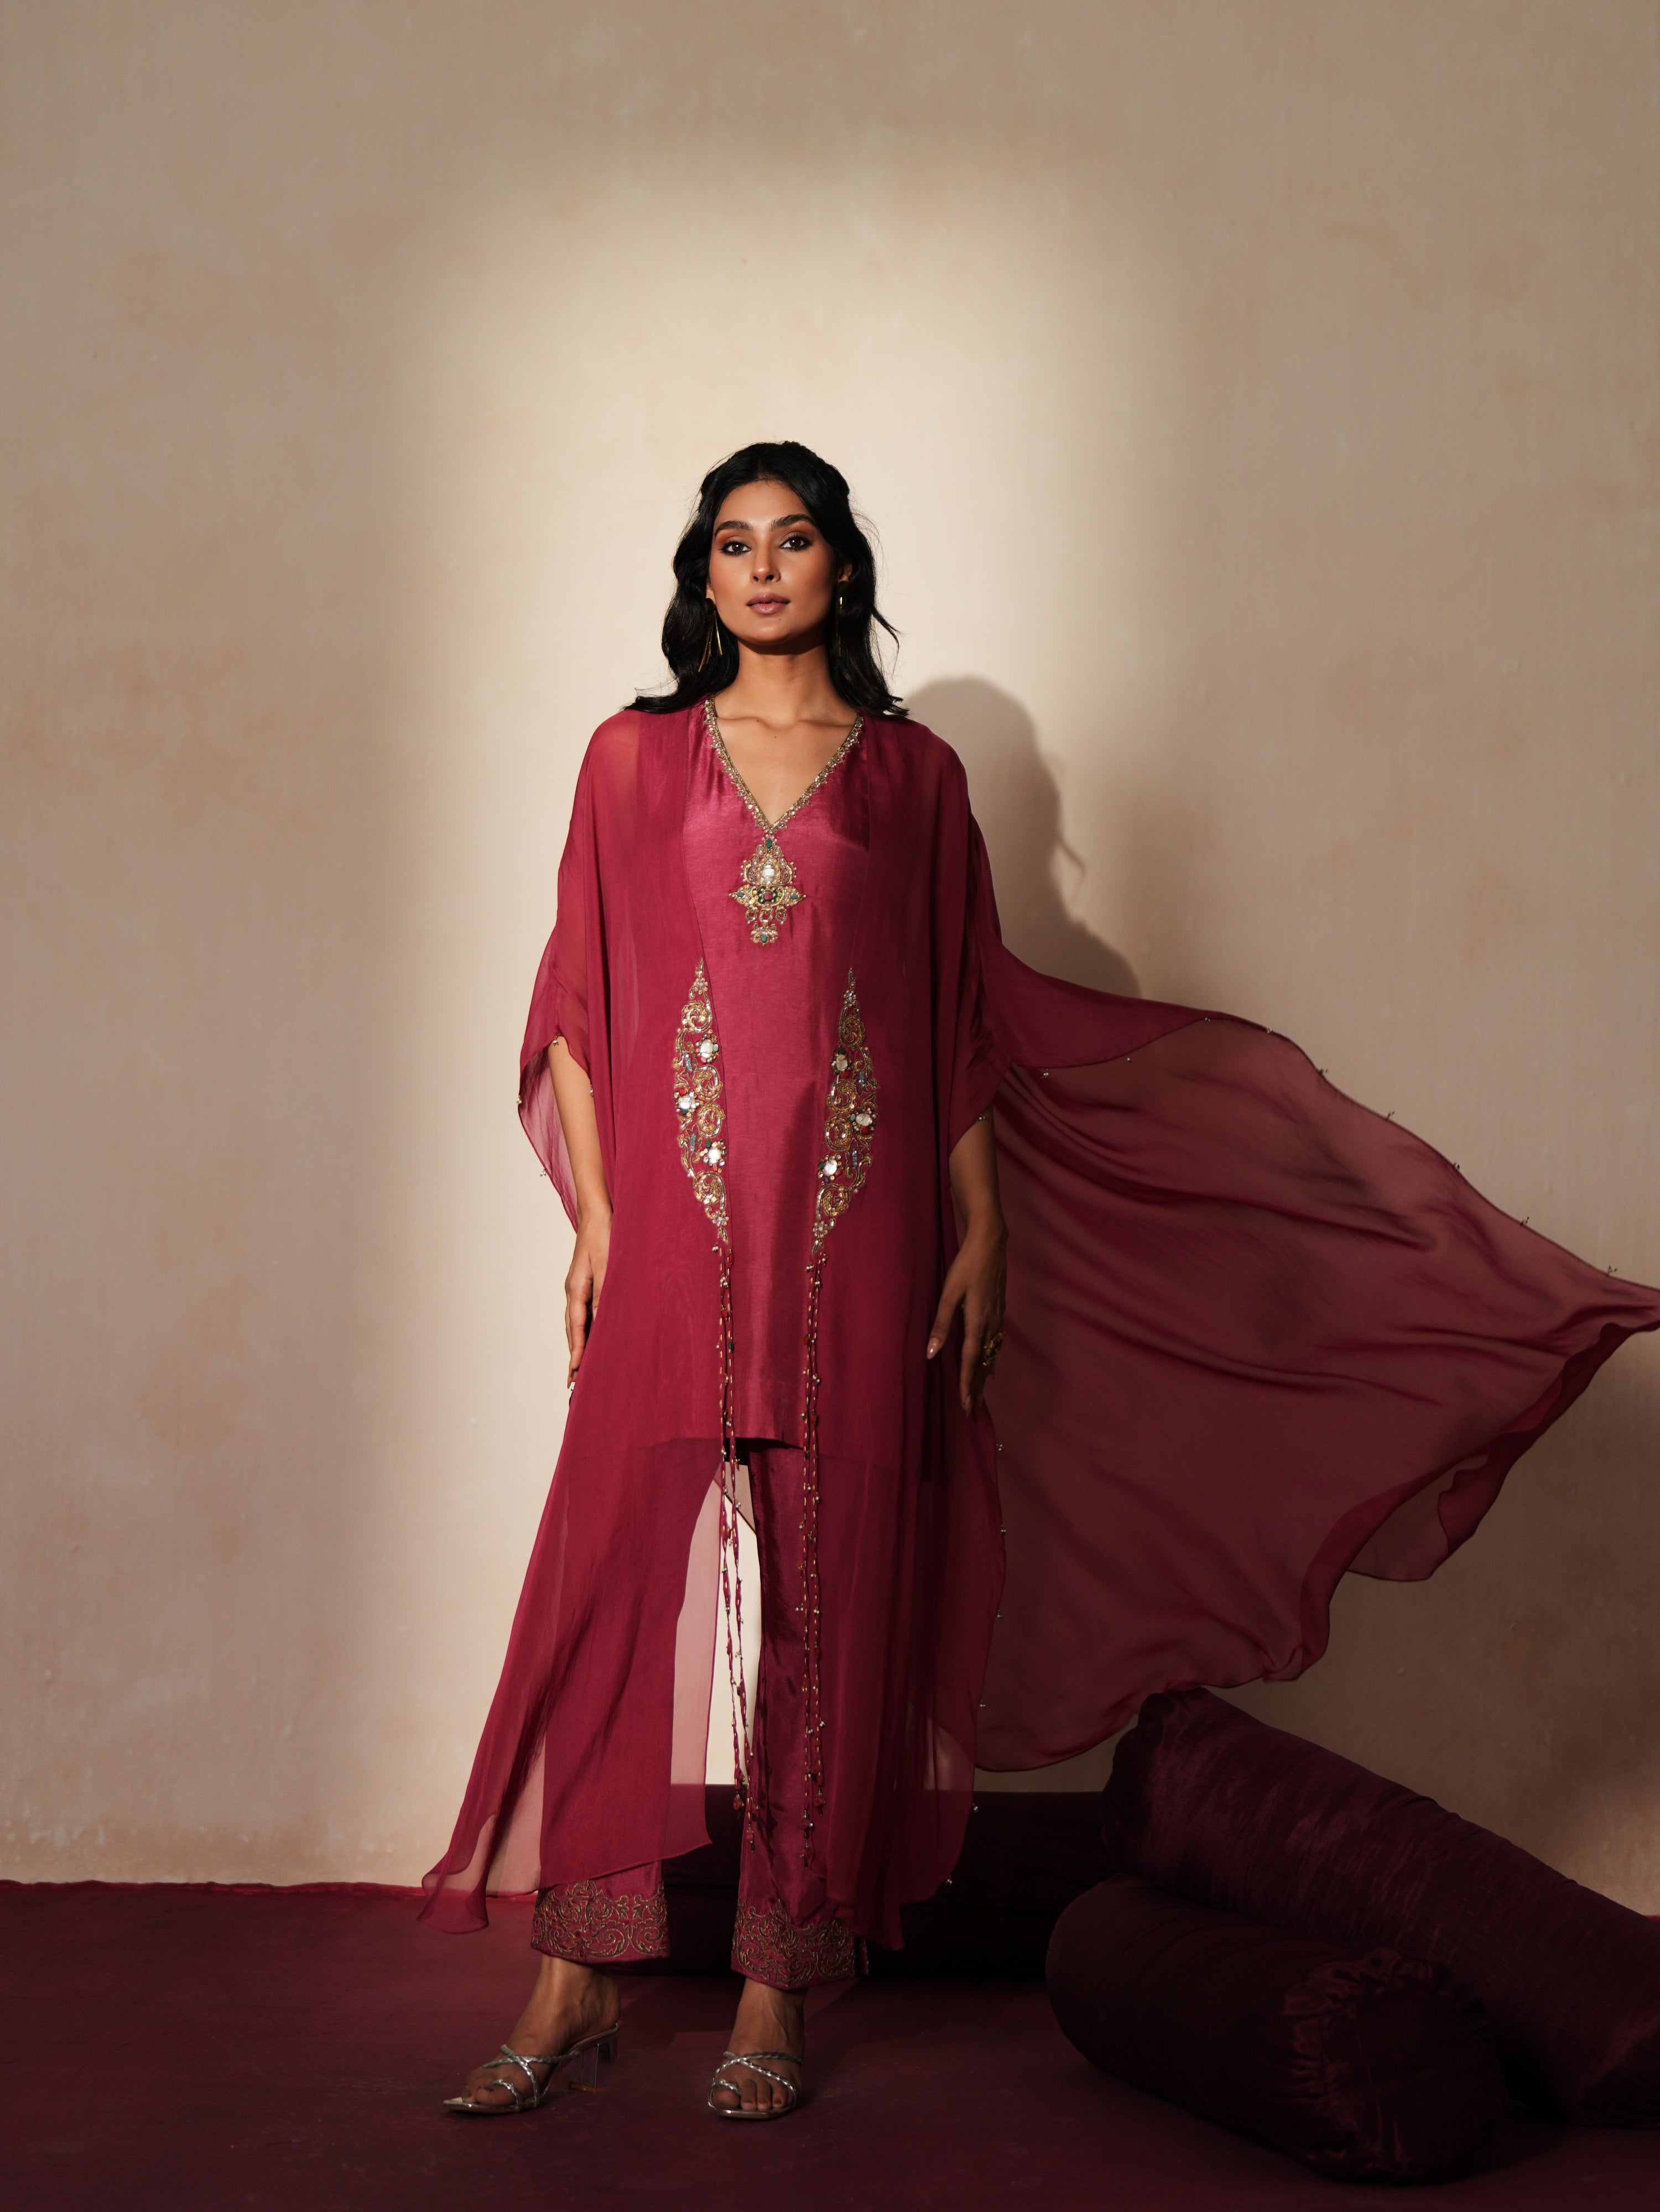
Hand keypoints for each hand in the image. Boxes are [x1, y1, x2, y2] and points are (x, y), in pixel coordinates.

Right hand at [565, 1208, 610, 1385]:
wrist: (598, 1212)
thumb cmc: (605, 1235)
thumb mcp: (607, 1265)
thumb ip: (604, 1293)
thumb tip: (602, 1321)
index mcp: (576, 1289)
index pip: (577, 1327)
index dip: (577, 1351)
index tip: (576, 1373)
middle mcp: (573, 1290)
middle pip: (572, 1329)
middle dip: (573, 1355)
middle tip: (573, 1381)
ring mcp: (577, 1286)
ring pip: (576, 1322)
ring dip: (578, 1344)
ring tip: (579, 1367)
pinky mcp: (585, 1282)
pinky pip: (582, 1312)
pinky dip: (585, 1329)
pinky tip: (592, 1336)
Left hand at [926, 1218, 1006, 1414]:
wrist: (991, 1242)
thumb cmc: (967, 1265)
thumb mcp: (949, 1293)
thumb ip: (941, 1324)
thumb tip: (931, 1353)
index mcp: (978, 1322)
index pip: (972, 1361)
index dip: (968, 1385)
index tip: (966, 1405)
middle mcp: (991, 1323)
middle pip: (985, 1362)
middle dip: (978, 1386)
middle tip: (973, 1408)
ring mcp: (998, 1315)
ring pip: (992, 1352)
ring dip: (985, 1373)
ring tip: (981, 1391)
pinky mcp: (999, 1307)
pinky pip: (996, 1340)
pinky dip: (992, 1356)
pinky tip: (992, 1359)